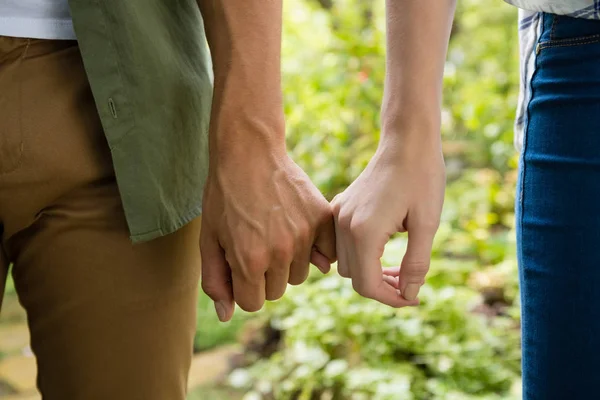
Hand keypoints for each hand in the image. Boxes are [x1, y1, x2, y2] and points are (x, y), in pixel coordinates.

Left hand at [200, 146, 335, 321]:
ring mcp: (304, 235)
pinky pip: (325, 256)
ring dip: (287, 262)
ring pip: (299, 275)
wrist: (249, 153)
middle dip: (263, 275)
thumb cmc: (223, 197)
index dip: (242, 284)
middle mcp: (280, 252)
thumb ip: (215, 281)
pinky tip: (298, 230)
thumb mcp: (208, 240)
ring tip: (274, 232)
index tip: (239, 262)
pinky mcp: (321, 219)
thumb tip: (226, 315)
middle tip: (255, 243)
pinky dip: (315, 250)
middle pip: (276, 291)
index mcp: (248, 261)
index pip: (252, 302)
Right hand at [332, 136, 444, 305]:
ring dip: (371, 273)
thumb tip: (409, 294)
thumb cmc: (422, 178)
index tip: (414, 299)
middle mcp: (344, 225)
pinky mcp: (340, 207)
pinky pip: (343, 244)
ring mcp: (339, 215)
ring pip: (346, 263)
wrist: (407, 141)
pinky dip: (362, 256)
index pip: (367, 285)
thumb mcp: (427, 224)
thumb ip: (416, 264)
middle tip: (411, 285)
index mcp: (364, 232)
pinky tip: (385, 250)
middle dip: (382, 288)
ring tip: (400, 270)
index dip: (391, 299)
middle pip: (354, 277)